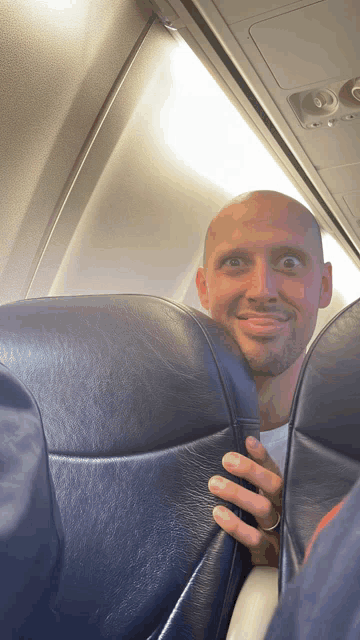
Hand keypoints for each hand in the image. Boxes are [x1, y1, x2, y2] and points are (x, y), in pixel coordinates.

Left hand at [208, 436, 282, 566]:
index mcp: (282, 494)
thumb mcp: (262, 502)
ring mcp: (278, 531)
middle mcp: (283, 509)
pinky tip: (219, 514)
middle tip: (226, 460)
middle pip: (273, 485)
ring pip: (262, 508)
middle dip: (249, 470)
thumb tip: (236, 451)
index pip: (274, 470)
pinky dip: (236, 525)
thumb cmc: (265, 528)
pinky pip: (253, 538)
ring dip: (237, 493)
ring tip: (214, 484)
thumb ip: (251, 481)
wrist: (280, 571)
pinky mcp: (269, 553)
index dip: (262, 456)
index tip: (248, 441)